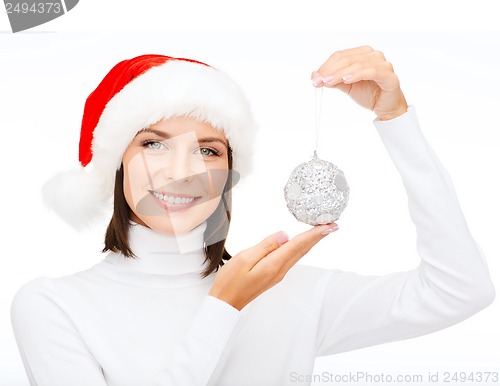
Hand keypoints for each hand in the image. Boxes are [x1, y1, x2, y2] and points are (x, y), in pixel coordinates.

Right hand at [208, 223, 338, 309]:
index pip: (298, 245)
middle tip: (333, 225)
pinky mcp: (273, 274)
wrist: (225, 302)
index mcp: (274, 264)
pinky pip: (291, 258)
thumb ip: (266, 246)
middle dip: (318, 236)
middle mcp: (280, 270)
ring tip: (321, 231)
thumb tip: (284, 235)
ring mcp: (278, 273)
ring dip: (311, 242)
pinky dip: (300, 248)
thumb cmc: (231, 281)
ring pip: (299, 254)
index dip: (314, 234)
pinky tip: (302, 243)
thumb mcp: (244, 258)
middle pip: (303, 249)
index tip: (329, 226)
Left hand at [311, 46, 407, 120]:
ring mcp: (383, 64)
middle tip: (319, 80)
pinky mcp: (389, 76)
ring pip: (357, 64)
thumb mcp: (346, 86)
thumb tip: (315, 75)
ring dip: (340, 73)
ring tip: (328, 81)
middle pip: (347, 58)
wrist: (385, 107)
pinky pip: (372, 71)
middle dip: (330, 70)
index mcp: (362, 54)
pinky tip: (346, 79)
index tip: (314, 78)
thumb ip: (333, 80)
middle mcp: (373, 55)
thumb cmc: (368, 93)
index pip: (340, 56)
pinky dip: (357, 74)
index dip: (325, 66)